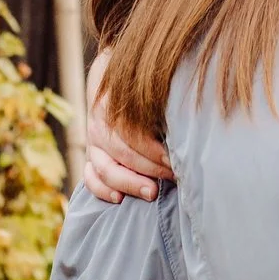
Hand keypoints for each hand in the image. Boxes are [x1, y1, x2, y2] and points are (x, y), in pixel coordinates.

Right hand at [79, 51, 173, 202]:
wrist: (113, 81)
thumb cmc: (141, 88)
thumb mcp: (149, 86)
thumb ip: (161, 98)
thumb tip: (188, 111)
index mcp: (112, 103)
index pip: (130, 132)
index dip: (153, 147)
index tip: (176, 157)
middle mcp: (99, 124)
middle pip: (120, 152)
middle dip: (148, 168)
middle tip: (173, 176)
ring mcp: (93, 143)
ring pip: (104, 168)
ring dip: (129, 183)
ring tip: (152, 192)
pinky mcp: (91, 157)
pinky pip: (90, 178)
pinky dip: (102, 190)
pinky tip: (120, 199)